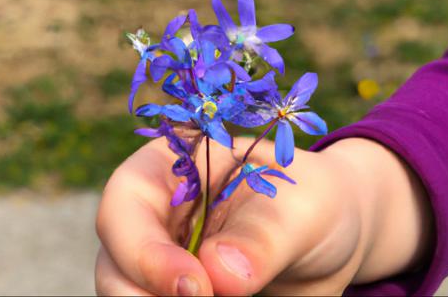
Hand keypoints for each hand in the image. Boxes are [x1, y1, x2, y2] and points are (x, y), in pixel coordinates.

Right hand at [95, 136, 432, 295]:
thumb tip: (217, 274)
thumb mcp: (300, 207)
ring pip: (126, 291)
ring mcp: (165, 254)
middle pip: (114, 256)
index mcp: (176, 164)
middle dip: (142, 290)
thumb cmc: (313, 200)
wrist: (333, 235)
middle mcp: (160, 210)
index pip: (127, 196)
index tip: (195, 287)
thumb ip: (262, 234)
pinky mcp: (179, 290)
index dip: (144, 247)